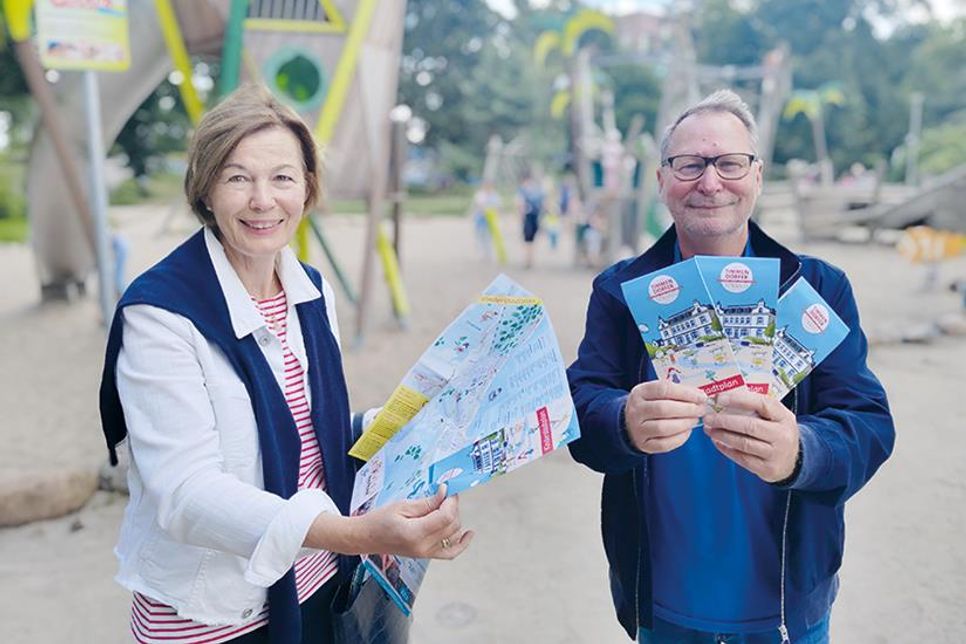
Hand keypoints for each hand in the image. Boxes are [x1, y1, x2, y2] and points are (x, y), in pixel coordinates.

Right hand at [352, 484, 472, 559]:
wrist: (365, 538)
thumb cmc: (378, 520)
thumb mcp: (402, 506)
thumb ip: (426, 502)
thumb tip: (445, 493)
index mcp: (415, 533)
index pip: (446, 516)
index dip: (450, 500)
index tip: (447, 489)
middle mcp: (423, 547)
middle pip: (452, 524)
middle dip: (453, 506)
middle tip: (445, 494)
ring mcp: (426, 553)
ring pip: (453, 534)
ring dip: (454, 518)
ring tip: (445, 506)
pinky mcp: (426, 555)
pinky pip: (450, 552)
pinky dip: (461, 544)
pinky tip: (468, 534)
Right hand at [624, 380, 707, 453]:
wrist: (628, 423)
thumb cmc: (649, 405)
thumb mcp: (654, 393)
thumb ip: (674, 392)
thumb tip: (699, 396)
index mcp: (640, 392)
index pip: (663, 389)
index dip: (685, 393)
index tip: (701, 396)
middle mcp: (636, 410)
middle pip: (663, 409)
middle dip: (687, 409)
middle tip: (701, 410)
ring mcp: (638, 429)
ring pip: (663, 428)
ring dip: (684, 424)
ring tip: (695, 420)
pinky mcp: (643, 444)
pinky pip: (663, 444)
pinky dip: (679, 438)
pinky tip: (687, 432)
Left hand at [702, 390, 799, 482]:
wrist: (793, 461)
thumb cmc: (777, 432)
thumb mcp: (776, 417)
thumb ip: (757, 407)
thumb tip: (724, 398)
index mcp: (784, 417)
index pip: (762, 404)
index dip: (739, 400)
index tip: (719, 398)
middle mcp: (782, 435)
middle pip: (750, 426)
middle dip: (725, 421)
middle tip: (708, 418)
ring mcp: (776, 453)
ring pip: (744, 443)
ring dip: (723, 436)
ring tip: (709, 430)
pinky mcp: (767, 469)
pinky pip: (742, 459)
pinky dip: (727, 450)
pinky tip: (717, 442)